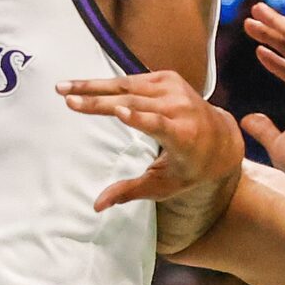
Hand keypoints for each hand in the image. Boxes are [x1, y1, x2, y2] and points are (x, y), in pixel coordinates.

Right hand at [60, 72, 244, 212]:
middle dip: (97, 99)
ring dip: (93, 85)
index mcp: (183, 136)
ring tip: (63, 88)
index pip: (159, 124)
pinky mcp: (167, 77)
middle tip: (66, 97)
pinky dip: (107, 83)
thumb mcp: (164, 185)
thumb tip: (96, 206)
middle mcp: (180, 108)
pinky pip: (132, 79)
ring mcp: (174, 89)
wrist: (220, 138)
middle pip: (134, 101)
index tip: (117, 111)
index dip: (139, 118)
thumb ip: (129, 192)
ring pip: (128, 85)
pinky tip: (83, 85)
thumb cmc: (190, 168)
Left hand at [239, 1, 284, 193]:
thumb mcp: (280, 146)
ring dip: (276, 23)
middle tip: (250, 24)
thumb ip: (265, 129)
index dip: (276, 62)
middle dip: (273, 37)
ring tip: (255, 11)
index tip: (259, 52)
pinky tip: (265, 14)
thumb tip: (247, 119)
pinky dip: (281, 23)